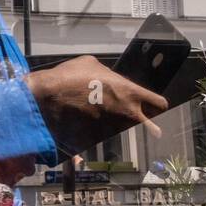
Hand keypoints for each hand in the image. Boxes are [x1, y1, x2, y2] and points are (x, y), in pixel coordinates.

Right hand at [27, 55, 167, 154]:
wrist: (46, 100)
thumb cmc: (69, 78)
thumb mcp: (92, 65)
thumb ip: (109, 75)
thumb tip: (109, 80)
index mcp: (129, 93)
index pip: (159, 104)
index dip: (157, 105)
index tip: (153, 106)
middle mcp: (126, 114)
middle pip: (151, 126)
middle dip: (149, 124)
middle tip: (140, 121)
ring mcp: (112, 130)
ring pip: (126, 133)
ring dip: (120, 128)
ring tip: (105, 119)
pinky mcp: (97, 141)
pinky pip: (102, 141)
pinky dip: (97, 137)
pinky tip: (87, 128)